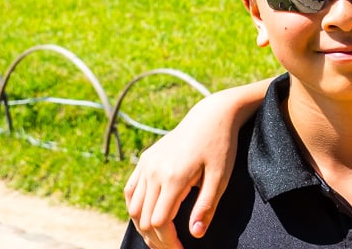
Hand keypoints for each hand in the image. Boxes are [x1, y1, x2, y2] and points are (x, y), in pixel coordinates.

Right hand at [123, 81, 266, 248]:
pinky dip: (135, 208)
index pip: (159, 222)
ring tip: (160, 238)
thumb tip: (196, 234)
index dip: (168, 242)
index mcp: (173, 177)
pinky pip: (131, 190)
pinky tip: (147, 217)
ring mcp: (146, 164)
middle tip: (172, 248)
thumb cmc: (220, 146)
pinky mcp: (145, 159)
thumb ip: (206, 206)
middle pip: (143, 219)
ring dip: (143, 227)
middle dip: (156, 240)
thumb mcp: (220, 177)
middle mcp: (154, 171)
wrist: (211, 116)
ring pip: (133, 207)